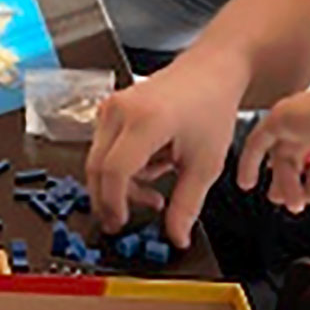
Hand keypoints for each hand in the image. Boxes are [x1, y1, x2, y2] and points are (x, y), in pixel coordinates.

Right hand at [87, 57, 245, 247]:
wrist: (210, 72)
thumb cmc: (210, 108)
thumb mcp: (205, 164)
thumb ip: (187, 204)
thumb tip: (176, 236)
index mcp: (146, 120)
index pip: (114, 170)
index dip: (114, 202)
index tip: (121, 223)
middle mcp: (121, 110)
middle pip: (98, 167)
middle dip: (110, 198)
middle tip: (124, 220)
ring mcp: (111, 107)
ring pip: (99, 160)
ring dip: (120, 183)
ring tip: (154, 191)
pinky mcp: (109, 108)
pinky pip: (103, 147)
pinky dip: (120, 166)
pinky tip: (149, 169)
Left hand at [236, 81, 309, 222]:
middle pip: (303, 151)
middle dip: (296, 180)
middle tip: (291, 202)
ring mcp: (303, 115)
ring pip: (284, 150)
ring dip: (283, 180)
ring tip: (281, 201)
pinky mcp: (281, 116)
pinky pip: (258, 140)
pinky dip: (250, 162)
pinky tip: (247, 182)